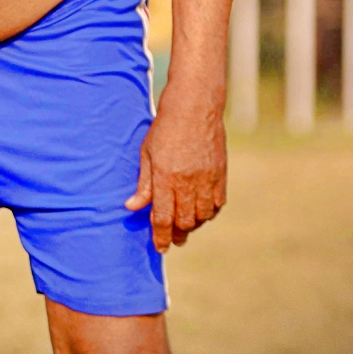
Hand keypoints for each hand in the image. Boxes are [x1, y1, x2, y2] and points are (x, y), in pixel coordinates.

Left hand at [125, 102, 226, 251]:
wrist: (194, 107)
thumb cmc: (165, 128)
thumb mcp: (147, 153)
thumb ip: (143, 183)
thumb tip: (132, 207)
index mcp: (166, 177)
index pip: (163, 218)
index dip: (161, 237)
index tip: (160, 247)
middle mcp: (187, 182)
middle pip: (184, 222)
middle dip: (177, 234)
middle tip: (173, 239)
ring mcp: (207, 179)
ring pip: (202, 216)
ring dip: (193, 225)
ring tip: (186, 226)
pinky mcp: (220, 174)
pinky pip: (218, 204)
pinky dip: (209, 213)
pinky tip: (202, 212)